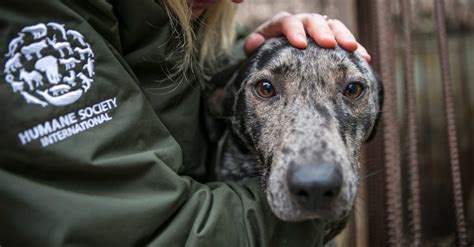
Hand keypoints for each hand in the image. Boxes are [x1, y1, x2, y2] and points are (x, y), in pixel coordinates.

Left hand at [243, 12, 370, 61]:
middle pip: (313, 21)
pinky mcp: (333, 39)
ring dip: (343, 36)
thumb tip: (252, 44)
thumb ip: (255, 45)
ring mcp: (319, 29)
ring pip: (333, 26)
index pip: (287, 22)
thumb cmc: (267, 53)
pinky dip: (355, 48)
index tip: (299, 44)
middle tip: (328, 44)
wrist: (279, 57)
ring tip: (352, 48)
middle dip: (322, 32)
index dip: (293, 31)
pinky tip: (365, 58)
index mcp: (282, 24)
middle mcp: (302, 23)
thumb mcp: (258, 49)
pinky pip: (346, 41)